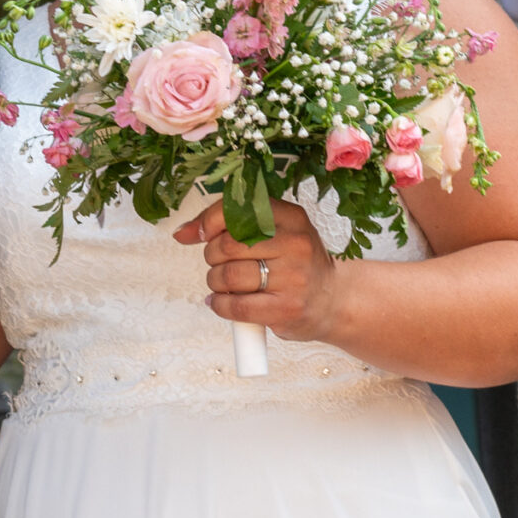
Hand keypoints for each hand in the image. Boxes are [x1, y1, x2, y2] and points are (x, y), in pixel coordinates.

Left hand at [175, 199, 342, 340]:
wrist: (334, 300)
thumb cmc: (297, 265)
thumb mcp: (275, 233)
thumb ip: (229, 226)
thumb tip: (183, 232)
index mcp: (291, 217)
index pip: (236, 209)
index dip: (208, 222)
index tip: (201, 235)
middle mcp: (295, 243)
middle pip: (228, 245)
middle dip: (212, 257)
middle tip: (220, 264)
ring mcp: (293, 277)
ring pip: (228, 276)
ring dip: (215, 282)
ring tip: (224, 285)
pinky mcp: (286, 308)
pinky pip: (235, 305)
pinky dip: (219, 305)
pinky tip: (223, 302)